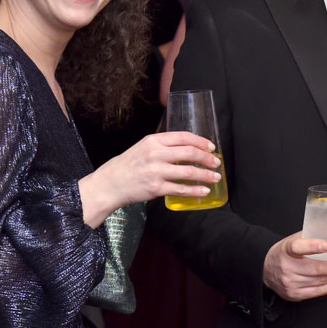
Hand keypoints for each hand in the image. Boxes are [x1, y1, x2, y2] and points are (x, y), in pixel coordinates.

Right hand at [79, 131, 219, 226]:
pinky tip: (204, 190)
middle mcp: (155, 153)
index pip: (184, 137)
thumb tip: (189, 148)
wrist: (110, 183)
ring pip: (188, 171)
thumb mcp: (144, 147)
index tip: (212, 147)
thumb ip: (164, 145)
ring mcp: (156, 171)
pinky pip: (181, 189)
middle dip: (207, 158)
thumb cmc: (128, 165)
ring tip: (215, 177)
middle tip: (216, 162)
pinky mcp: (155, 188)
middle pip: (189, 152)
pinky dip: (195, 190)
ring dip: (205, 174)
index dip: (201, 141)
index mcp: (154, 140)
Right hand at [262, 231, 326, 301]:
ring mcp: (290, 282)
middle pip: (317, 268)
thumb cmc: (285, 253)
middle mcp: (287, 266)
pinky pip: (316, 292)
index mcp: (286, 249)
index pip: (298, 247)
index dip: (312, 246)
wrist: (265, 269)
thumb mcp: (294, 239)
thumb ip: (313, 234)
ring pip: (319, 280)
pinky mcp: (294, 294)